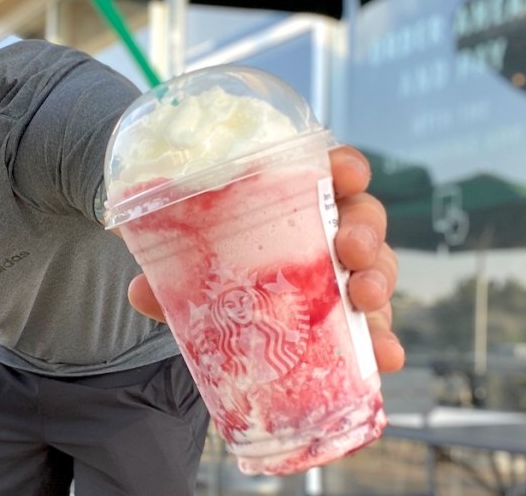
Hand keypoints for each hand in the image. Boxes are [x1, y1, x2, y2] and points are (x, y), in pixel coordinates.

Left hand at [128, 145, 404, 372]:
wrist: (228, 312)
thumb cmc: (221, 261)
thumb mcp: (191, 257)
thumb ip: (168, 268)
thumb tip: (140, 289)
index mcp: (300, 197)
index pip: (334, 170)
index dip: (347, 168)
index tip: (345, 174)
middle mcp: (331, 230)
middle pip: (365, 218)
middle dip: (365, 230)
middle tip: (349, 247)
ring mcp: (345, 275)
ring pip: (377, 268)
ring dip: (378, 281)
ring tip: (364, 297)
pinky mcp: (350, 320)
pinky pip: (374, 327)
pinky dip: (382, 342)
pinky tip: (385, 358)